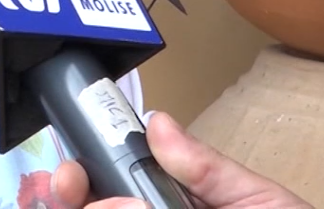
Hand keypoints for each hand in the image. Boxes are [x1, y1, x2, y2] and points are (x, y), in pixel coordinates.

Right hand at [50, 111, 312, 208]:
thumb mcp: (256, 199)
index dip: (81, 175)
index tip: (68, 173)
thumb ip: (205, 169)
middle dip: (68, 197)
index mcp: (173, 202)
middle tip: (66, 188)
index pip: (113, 182)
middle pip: (92, 207)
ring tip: (76, 204)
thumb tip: (157, 122)